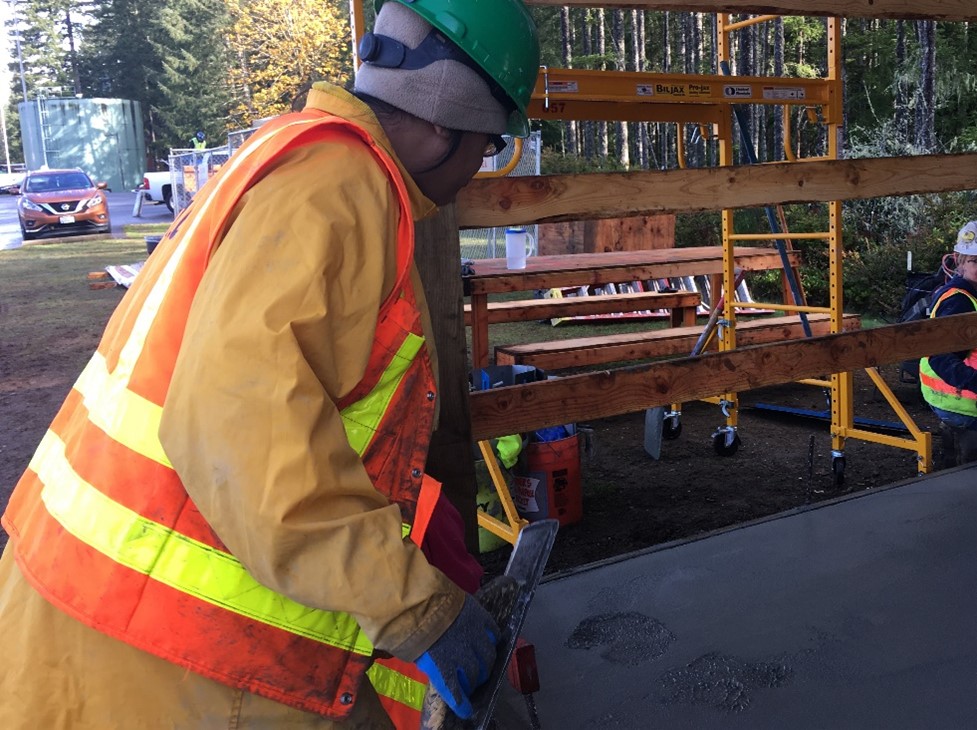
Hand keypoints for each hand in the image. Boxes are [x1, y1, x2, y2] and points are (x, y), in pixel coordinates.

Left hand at [414, 594, 498, 718]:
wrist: (419, 600)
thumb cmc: (411, 629)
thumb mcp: (417, 654)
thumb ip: (432, 665)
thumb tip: (439, 670)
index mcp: (445, 670)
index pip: (457, 695)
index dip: (463, 705)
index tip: (466, 710)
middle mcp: (464, 657)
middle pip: (476, 675)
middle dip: (475, 681)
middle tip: (472, 681)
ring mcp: (475, 637)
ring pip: (489, 657)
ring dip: (487, 664)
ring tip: (484, 665)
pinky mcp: (480, 618)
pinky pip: (493, 633)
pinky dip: (494, 640)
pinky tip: (492, 643)